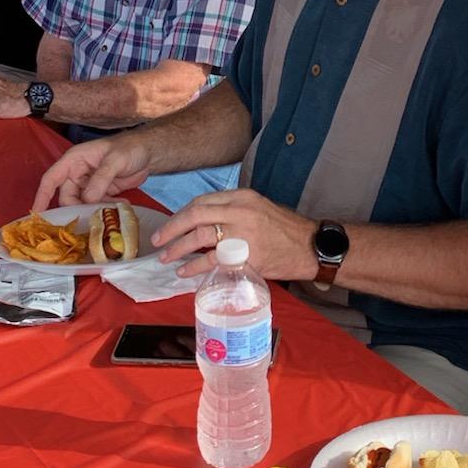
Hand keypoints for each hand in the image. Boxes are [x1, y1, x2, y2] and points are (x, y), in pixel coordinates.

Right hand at [33, 133, 154, 209]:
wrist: (149, 151)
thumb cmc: (129, 147)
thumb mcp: (115, 160)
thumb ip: (101, 178)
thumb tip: (87, 199)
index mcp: (74, 160)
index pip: (51, 179)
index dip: (42, 196)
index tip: (36, 214)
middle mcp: (78, 173)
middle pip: (67, 197)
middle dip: (76, 209)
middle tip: (90, 218)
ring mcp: (89, 184)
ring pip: (82, 204)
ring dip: (93, 210)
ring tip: (108, 213)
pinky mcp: (102, 192)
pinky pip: (97, 205)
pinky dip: (106, 208)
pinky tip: (120, 207)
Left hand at [150, 188, 315, 279]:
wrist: (310, 246)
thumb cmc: (285, 230)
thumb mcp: (259, 209)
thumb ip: (234, 212)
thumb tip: (205, 223)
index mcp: (242, 196)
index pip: (202, 201)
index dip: (181, 214)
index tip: (170, 226)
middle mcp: (240, 210)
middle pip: (195, 214)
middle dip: (172, 228)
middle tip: (157, 240)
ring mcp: (243, 231)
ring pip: (200, 234)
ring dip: (178, 247)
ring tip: (165, 257)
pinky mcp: (246, 254)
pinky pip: (212, 258)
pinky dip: (194, 266)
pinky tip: (185, 271)